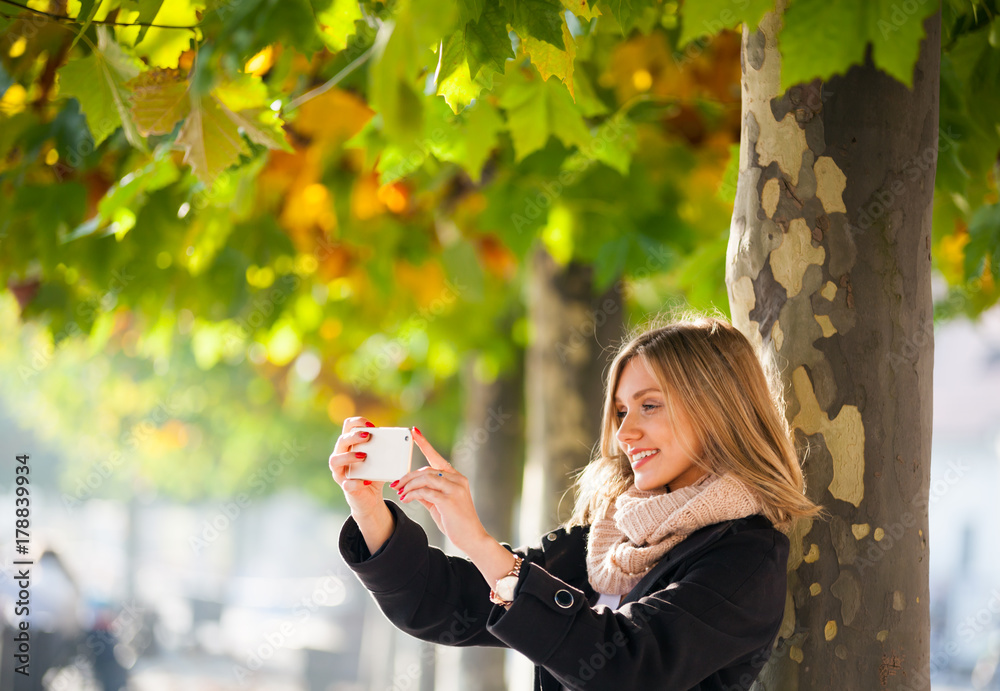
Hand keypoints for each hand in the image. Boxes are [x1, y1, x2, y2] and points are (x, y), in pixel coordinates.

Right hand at [329, 416, 383, 518]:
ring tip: (364, 456)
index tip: (371, 425)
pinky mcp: (346, 486)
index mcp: (349, 445)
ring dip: (349, 456)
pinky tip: (367, 481)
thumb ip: (387, 447)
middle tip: (367, 436)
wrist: (370, 496)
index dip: (357, 422)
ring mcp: (340, 472)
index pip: (347, 426)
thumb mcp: (381, 458)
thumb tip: (408, 435)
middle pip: (341, 441)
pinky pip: (347, 484)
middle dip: (353, 436)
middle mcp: (340, 456)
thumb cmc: (374, 472)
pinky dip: (357, 482)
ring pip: (335, 460)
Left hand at [392, 427, 487, 553]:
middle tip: (395, 484)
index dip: (424, 444)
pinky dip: (412, 494)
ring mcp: (454, 488)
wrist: (472, 538)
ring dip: (408, 485)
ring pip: (425, 478)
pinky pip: (425, 491)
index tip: (414, 431)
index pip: (437, 457)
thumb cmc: (456, 522)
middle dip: (407, 477)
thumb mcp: (438, 504)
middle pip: (426, 470)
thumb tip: (409, 487)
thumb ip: (426, 493)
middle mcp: (457, 479)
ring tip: (400, 493)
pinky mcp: (449, 500)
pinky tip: (406, 499)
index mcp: (456, 477)